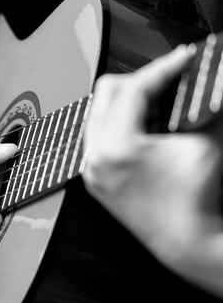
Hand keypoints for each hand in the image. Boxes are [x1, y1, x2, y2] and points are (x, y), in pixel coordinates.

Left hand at [82, 45, 222, 296]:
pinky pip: (99, 136)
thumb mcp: (207, 144)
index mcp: (115, 146)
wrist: (186, 245)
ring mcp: (90, 168)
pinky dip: (121, 122)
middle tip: (171, 77)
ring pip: (99, 113)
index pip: (133, 88)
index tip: (183, 58)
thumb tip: (213, 80)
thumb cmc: (196, 200)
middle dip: (141, 80)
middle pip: (107, 93)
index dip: (162, 67)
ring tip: (162, 99)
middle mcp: (94, 155)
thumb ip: (208, 105)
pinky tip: (148, 125)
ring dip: (129, 100)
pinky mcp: (95, 178)